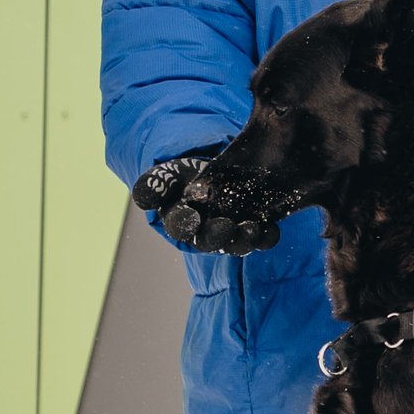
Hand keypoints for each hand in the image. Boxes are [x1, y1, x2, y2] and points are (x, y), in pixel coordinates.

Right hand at [133, 149, 286, 254]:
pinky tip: (272, 228)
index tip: (191, 216)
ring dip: (245, 238)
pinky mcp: (253, 229)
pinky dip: (266, 236)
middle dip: (218, 235)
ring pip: (236, 242)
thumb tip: (141, 198)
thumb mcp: (166, 176)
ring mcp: (230, 234)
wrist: (211, 171)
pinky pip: (261, 238)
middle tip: (226, 226)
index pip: (179, 225)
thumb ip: (154, 186)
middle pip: (210, 239)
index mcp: (181, 220)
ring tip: (252, 228)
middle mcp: (205, 233)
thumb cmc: (183, 177)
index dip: (185, 222)